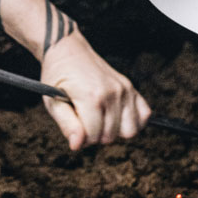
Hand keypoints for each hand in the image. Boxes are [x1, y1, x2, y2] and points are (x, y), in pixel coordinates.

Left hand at [40, 29, 150, 149]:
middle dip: (95, 134)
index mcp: (92, 97)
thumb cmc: (58, 77)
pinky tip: (115, 115)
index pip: (93, 137)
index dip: (81, 137)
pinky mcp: (131, 88)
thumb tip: (77, 146)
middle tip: (83, 118)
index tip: (74, 124)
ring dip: (114, 130)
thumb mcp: (53, 102)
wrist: (68, 51)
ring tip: (99, 118)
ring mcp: (124, 89)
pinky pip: (144, 115)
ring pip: (130, 131)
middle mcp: (112, 93)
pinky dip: (133, 121)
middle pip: (110, 136)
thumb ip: (67, 125)